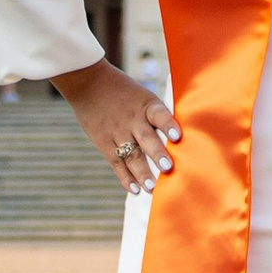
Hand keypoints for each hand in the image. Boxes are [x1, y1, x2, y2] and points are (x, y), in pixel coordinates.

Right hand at [51, 57, 181, 195]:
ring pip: (131, 155)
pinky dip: (125, 177)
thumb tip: (182, 136)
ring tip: (151, 187)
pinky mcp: (104, 142)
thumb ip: (158, 115)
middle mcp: (132, 120)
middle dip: (157, 154)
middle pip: (146, 139)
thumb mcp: (144, 96)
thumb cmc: (124, 92)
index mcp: (146, 106)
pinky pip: (116, 163)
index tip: (178, 136)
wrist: (88, 82)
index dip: (168, 125)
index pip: (159, 115)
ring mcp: (117, 132)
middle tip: (167, 168)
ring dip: (142, 172)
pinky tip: (135, 189)